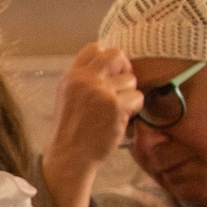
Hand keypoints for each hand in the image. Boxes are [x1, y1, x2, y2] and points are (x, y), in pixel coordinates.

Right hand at [42, 44, 141, 206]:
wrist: (69, 158)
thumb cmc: (70, 131)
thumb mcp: (68, 98)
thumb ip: (84, 81)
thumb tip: (110, 68)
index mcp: (71, 77)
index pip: (94, 48)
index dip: (106, 59)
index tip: (108, 74)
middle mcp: (84, 80)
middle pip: (116, 54)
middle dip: (124, 68)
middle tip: (121, 87)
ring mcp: (100, 91)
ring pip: (131, 79)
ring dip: (128, 95)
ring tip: (115, 111)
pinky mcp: (115, 106)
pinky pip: (138, 97)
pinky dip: (133, 109)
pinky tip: (120, 120)